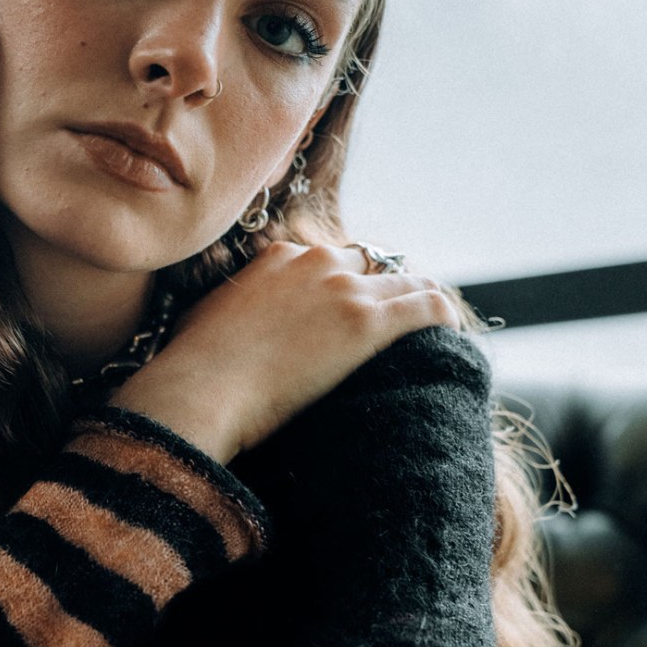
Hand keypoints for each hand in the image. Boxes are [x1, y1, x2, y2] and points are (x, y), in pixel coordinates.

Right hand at [111, 242, 458, 465]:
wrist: (202, 387)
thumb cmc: (194, 369)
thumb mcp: (208, 319)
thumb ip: (232, 309)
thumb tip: (226, 327)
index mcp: (277, 258)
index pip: (331, 260)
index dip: (347, 285)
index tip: (353, 310)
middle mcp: (314, 262)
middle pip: (372, 265)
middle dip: (386, 291)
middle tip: (395, 325)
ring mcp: (343, 288)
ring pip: (406, 281)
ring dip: (419, 303)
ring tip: (432, 333)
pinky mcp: (366, 320)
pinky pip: (428, 305)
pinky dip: (444, 316)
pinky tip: (451, 337)